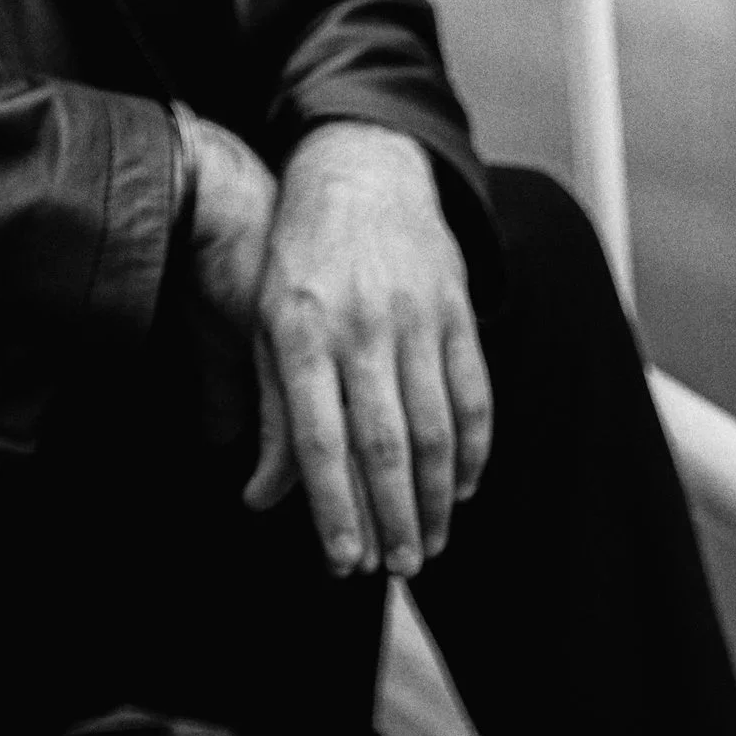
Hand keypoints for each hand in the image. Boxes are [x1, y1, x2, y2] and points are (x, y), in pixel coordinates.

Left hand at [246, 120, 493, 579]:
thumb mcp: (266, 328)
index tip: (346, 563)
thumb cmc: (300, 259)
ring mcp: (416, 316)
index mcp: (303, 335)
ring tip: (430, 544)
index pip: (320, 441)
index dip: (335, 508)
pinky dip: (474, 447)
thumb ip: (273, 416)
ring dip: (435, 496)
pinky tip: (462, 489)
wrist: (361, 165)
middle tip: (401, 570)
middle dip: (393, 517)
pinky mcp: (457, 307)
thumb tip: (262, 499)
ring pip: (435, 425)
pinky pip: (474, 391)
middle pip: (384, 444)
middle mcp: (361, 327)